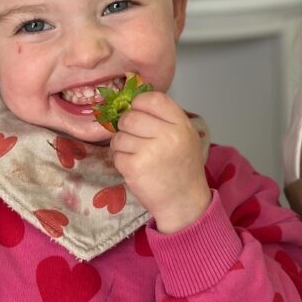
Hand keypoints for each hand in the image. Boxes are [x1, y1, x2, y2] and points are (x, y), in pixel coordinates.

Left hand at [109, 91, 210, 233]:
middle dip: (126, 126)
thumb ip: (165, 119)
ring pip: (119, 136)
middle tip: (134, 138)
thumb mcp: (185, 136)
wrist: (184, 202)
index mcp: (181, 125)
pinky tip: (134, 167)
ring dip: (122, 145)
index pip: (153, 99)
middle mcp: (167, 135)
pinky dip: (121, 160)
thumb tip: (133, 105)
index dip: (140, 103)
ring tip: (136, 155)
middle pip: (130, 116)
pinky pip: (116, 155)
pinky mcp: (134, 168)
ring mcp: (150, 152)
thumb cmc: (183, 167)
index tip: (138, 112)